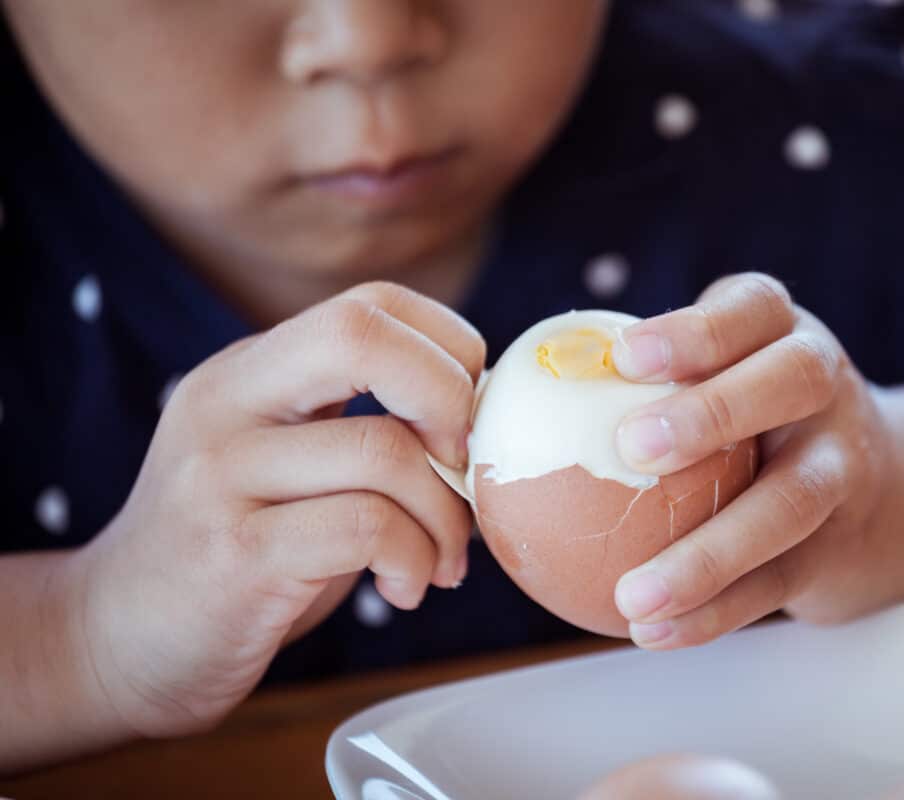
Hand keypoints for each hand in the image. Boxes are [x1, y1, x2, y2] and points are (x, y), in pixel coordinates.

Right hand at [73, 282, 482, 737]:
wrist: (121, 641)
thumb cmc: (240, 550)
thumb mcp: (289, 465)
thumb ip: (363, 425)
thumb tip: (488, 417)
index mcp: (250, 372)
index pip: (371, 302)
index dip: (450, 348)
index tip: (468, 422)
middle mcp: (227, 404)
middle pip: (361, 333)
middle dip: (450, 397)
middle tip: (467, 467)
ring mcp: (221, 475)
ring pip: (384, 450)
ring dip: (447, 516)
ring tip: (441, 561)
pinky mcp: (234, 553)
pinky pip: (367, 527)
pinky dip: (414, 559)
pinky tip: (404, 588)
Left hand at [610, 273, 903, 647]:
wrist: (881, 489)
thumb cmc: (750, 422)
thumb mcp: (716, 378)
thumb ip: (635, 385)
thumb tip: (490, 413)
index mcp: (781, 334)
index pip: (752, 308)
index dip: (696, 329)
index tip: (625, 356)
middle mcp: (825, 387)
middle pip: (790, 382)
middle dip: (714, 409)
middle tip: (631, 446)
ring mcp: (844, 466)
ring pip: (790, 501)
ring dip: (710, 552)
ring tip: (633, 593)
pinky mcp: (843, 544)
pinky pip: (779, 580)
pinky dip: (716, 611)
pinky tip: (653, 631)